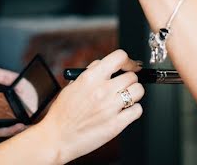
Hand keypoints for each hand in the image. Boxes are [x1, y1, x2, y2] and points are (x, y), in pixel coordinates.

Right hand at [36, 49, 143, 163]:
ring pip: (138, 91)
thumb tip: (108, 65)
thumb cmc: (63, 113)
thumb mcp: (73, 85)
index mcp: (91, 77)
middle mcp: (102, 90)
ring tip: (124, 99)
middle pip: (132, 76)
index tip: (130, 66)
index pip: (119, 57)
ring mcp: (110, 108)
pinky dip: (133, 110)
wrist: (57, 138)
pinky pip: (137, 110)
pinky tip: (124, 112)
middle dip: (129, 80)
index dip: (128, 61)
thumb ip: (91, 72)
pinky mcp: (116, 124)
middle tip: (123, 86)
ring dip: (133, 94)